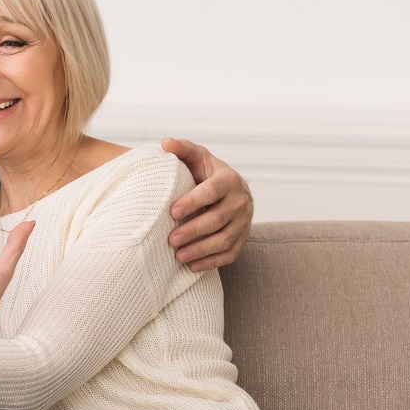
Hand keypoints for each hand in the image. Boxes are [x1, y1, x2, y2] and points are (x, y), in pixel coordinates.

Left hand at [161, 137, 253, 271]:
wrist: (226, 188)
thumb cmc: (204, 171)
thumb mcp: (196, 157)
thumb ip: (182, 149)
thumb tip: (165, 143)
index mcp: (228, 179)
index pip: (211, 191)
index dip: (192, 202)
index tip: (171, 211)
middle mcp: (240, 200)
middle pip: (217, 219)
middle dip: (193, 231)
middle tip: (170, 239)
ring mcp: (244, 221)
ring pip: (224, 240)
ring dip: (201, 250)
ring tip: (178, 256)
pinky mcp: (242, 238)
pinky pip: (230, 254)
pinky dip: (212, 262)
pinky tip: (191, 266)